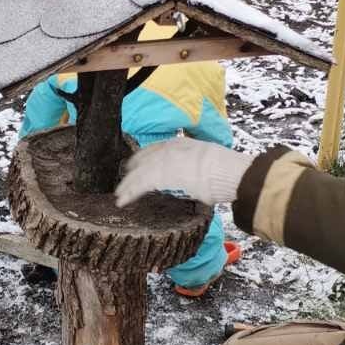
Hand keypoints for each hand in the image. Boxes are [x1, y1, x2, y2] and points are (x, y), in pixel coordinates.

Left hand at [115, 137, 249, 208]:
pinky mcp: (157, 177)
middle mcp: (166, 150)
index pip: (154, 149)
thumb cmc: (223, 167)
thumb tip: (197, 174)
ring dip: (127, 185)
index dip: (144, 158)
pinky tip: (122, 201)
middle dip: (132, 171)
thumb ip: (195, 162)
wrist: (224, 170)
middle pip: (142, 160)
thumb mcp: (207, 157)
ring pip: (137, 173)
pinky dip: (129, 193)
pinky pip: (138, 185)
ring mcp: (161, 162)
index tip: (137, 164)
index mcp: (178, 143)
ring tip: (119, 195)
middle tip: (124, 181)